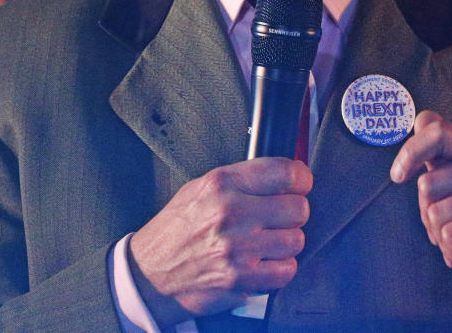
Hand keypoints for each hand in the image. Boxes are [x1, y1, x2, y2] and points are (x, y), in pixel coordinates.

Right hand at [128, 157, 311, 326]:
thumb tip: (284, 175)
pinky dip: (280, 268)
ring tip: (267, 242)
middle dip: (293, 213)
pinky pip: (287, 270)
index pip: (285, 172)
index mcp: (222, 183)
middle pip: (298, 208)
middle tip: (279, 218)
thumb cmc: (177, 229)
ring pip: (296, 240)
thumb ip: (241, 179)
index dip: (301, 179)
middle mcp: (232, 212)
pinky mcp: (242, 279)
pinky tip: (264, 262)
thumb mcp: (201, 188)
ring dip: (286, 242)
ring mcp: (238, 248)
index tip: (299, 185)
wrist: (150, 273)